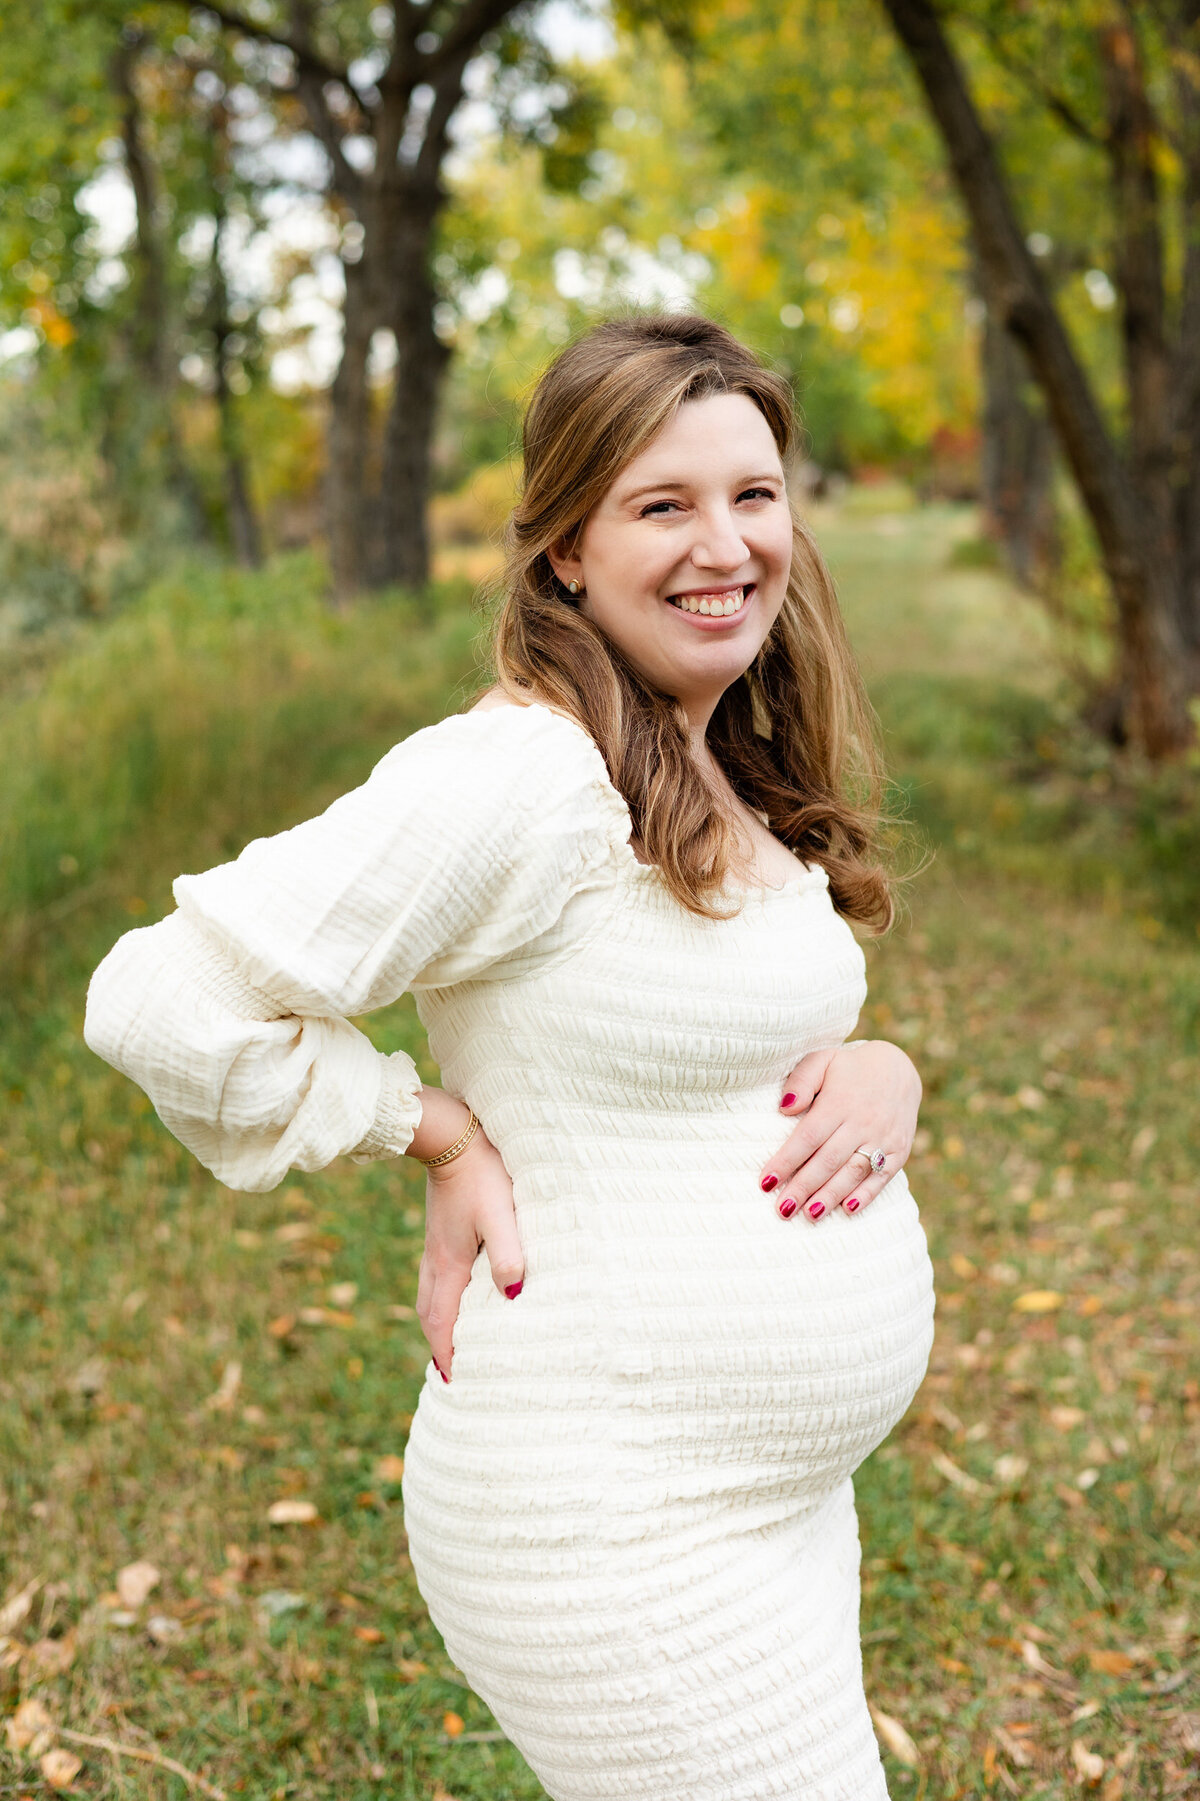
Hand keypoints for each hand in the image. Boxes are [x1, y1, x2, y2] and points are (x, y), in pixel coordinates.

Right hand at [415, 1125, 523, 1380]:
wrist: (451, 1135)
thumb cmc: (482, 1173)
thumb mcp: (500, 1214)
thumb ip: (507, 1255)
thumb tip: (513, 1297)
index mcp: (449, 1264)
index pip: (443, 1322)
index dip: (449, 1355)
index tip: (457, 1383)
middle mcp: (435, 1260)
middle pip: (430, 1315)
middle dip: (440, 1346)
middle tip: (453, 1374)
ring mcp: (434, 1246)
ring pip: (429, 1297)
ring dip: (439, 1324)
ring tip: (452, 1344)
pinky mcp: (439, 1233)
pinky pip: (434, 1279)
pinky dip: (441, 1301)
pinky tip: (456, 1297)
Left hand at [759, 1041, 921, 1222]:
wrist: (898, 1069)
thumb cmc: (848, 1069)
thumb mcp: (823, 1060)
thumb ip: (801, 1081)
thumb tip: (784, 1108)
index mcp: (839, 1102)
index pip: (808, 1137)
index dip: (786, 1161)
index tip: (766, 1182)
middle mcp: (862, 1122)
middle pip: (828, 1160)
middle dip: (804, 1187)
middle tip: (782, 1209)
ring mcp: (883, 1138)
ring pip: (854, 1172)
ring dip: (831, 1196)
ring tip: (809, 1214)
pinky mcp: (900, 1151)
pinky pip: (882, 1177)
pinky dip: (866, 1195)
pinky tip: (847, 1209)